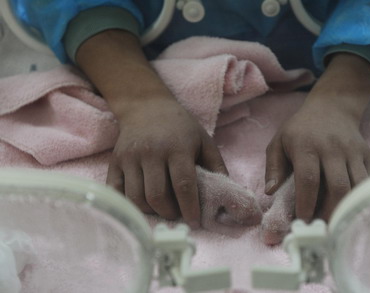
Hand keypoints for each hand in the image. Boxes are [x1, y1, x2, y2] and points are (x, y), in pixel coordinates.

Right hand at [75, 30, 226, 227]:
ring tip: (161, 209)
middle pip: (157, 196)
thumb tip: (227, 193)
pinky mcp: (115, 161)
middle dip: (169, 213)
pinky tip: (142, 204)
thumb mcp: (204, 140)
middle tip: (176, 214)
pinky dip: (129, 204)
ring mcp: (130, 157)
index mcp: (177, 148)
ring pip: (136, 198)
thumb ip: (216, 166)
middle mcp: (151, 153)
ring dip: (150, 211)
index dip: (189, 208)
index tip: (194, 222)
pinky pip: (117, 192)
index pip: (183, 185)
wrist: (146, 106)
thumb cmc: (180, 127)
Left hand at [265, 53, 369, 220]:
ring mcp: (353, 152)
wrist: (332, 107)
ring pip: (356, 187)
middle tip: (320, 227)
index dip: (306, 203)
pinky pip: (368, 181)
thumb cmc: (300, 129)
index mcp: (306, 146)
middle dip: (329, 212)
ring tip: (333, 221)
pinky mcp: (367, 155)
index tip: (302, 220)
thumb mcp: (278, 142)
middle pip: (337, 187)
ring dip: (346, 208)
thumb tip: (270, 193)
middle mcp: (332, 148)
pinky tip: (349, 208)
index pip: (308, 180)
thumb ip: (273, 167)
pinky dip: (360, 198)